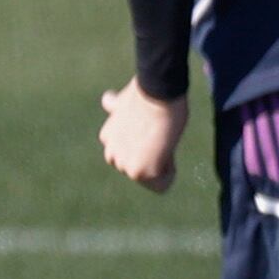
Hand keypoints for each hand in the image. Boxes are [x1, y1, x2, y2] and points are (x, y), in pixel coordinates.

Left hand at [98, 78, 187, 192]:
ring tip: (162, 140)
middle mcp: (111, 153)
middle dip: (151, 157)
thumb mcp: (126, 101)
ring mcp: (125, 165)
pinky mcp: (140, 172)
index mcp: (108, 137)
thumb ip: (116, 107)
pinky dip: (171, 173)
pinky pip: (161, 185)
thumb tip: (108, 100)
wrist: (157, 92)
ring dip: (159, 164)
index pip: (128, 154)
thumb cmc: (148, 93)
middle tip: (158, 133)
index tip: (152, 126)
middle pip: (137, 168)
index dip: (145, 143)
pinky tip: (169, 149)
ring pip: (148, 177)